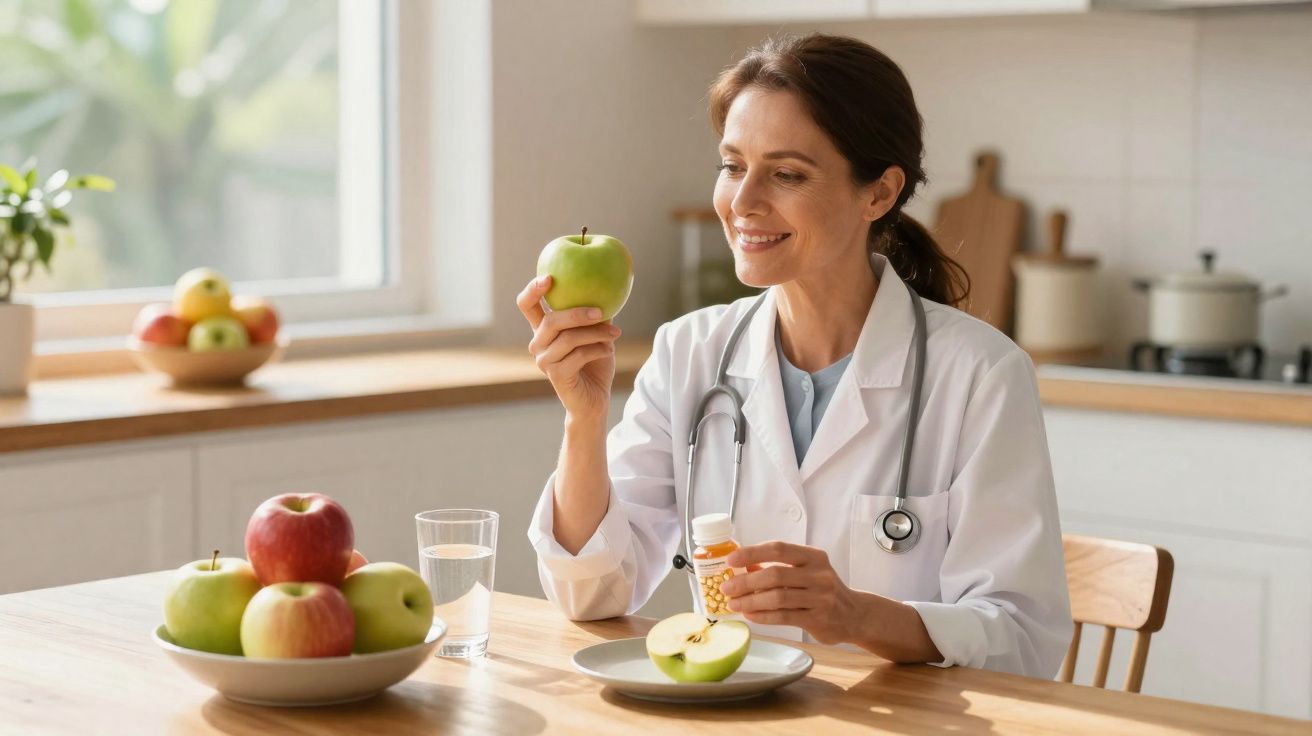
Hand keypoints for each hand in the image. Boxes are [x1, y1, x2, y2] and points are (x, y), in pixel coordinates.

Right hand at [517, 275, 619, 419]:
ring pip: (569, 338)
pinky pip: (578, 356)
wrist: (595, 399)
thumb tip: (608, 284)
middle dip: (577, 313)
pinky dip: (597, 350)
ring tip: (616, 334)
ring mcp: (545, 361)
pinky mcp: (556, 376)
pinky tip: (609, 350)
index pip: (527, 305)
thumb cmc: (595, 363)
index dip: (533, 290)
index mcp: (543, 330)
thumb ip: (595, 312)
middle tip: (601, 311)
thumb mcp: (596, 333)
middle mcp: (538, 344)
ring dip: (596, 334)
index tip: (550, 277)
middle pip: (550, 321)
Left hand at [720, 541, 860, 645]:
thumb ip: (779, 568)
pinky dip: (764, 616)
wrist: (854, 614)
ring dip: (751, 601)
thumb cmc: (823, 590)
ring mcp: (821, 597)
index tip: (731, 560)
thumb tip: (743, 566)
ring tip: (734, 604)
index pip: (779, 549)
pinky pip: (784, 617)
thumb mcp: (806, 571)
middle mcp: (819, 575)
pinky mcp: (818, 619)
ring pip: (778, 598)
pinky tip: (750, 615)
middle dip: (746, 581)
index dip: (752, 553)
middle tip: (726, 587)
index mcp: (814, 557)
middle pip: (775, 574)